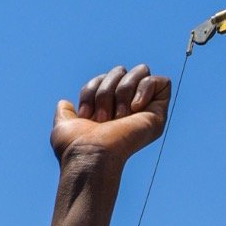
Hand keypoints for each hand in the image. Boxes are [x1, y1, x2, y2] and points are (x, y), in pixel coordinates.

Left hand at [50, 64, 169, 169]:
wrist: (90, 156)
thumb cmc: (76, 146)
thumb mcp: (64, 126)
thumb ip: (64, 113)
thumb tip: (64, 103)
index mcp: (108, 108)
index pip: (104, 77)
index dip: (93, 88)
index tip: (86, 114)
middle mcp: (127, 107)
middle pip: (122, 70)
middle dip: (107, 89)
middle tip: (103, 118)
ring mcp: (144, 110)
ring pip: (141, 72)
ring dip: (123, 91)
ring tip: (118, 117)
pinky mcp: (158, 114)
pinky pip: (162, 82)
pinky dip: (145, 89)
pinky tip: (135, 108)